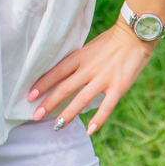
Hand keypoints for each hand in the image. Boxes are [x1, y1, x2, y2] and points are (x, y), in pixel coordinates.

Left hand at [27, 21, 156, 136]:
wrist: (134, 36)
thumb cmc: (111, 41)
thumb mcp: (89, 47)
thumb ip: (79, 62)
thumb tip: (65, 75)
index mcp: (80, 56)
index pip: (57, 72)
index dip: (43, 84)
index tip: (30, 95)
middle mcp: (88, 68)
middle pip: (65, 88)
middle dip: (49, 103)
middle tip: (36, 115)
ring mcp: (103, 78)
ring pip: (81, 100)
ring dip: (68, 114)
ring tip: (57, 126)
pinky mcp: (118, 87)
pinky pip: (106, 107)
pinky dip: (98, 120)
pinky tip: (90, 130)